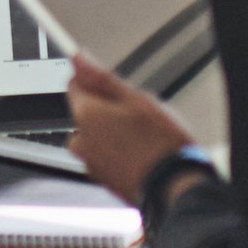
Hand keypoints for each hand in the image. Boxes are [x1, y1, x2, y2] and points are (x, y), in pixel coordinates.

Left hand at [64, 56, 204, 207]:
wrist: (172, 187)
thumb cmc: (159, 145)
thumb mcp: (137, 100)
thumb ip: (103, 79)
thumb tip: (79, 59)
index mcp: (85, 115)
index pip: (74, 86)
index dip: (93, 82)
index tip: (109, 84)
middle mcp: (80, 139)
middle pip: (85, 112)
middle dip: (106, 110)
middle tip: (136, 114)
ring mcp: (89, 162)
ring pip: (96, 135)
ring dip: (111, 132)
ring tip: (141, 137)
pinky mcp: (101, 179)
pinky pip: (103, 156)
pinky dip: (116, 152)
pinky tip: (139, 153)